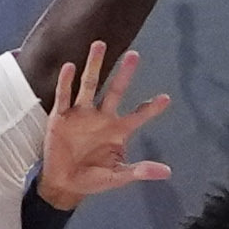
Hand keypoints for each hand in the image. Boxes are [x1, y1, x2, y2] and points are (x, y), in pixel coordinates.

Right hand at [37, 42, 172, 206]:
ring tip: (99, 45)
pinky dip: (66, 82)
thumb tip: (167, 172)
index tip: (166, 99)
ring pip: (89, 85)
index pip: (138, 116)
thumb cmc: (93, 179)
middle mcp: (102, 117)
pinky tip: (70, 67)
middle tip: (134, 55)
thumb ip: (139, 171)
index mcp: (118, 130)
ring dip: (94, 66)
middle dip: (124, 74)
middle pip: (115, 91)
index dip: (151, 108)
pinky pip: (64, 96)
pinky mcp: (61, 117)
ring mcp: (81, 114)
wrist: (63, 184)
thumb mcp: (117, 177)